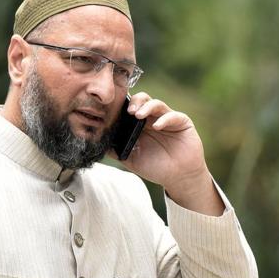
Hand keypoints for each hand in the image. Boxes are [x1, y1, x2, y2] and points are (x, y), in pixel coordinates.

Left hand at [112, 92, 223, 214]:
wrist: (177, 178)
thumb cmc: (155, 166)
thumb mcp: (130, 157)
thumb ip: (115, 148)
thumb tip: (96, 141)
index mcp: (140, 124)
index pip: (130, 107)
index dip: (123, 106)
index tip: (114, 110)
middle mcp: (153, 118)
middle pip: (143, 100)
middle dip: (135, 102)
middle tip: (128, 111)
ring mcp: (168, 118)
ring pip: (157, 104)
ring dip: (147, 107)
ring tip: (138, 115)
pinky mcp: (182, 122)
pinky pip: (173, 116)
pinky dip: (164, 119)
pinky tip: (157, 126)